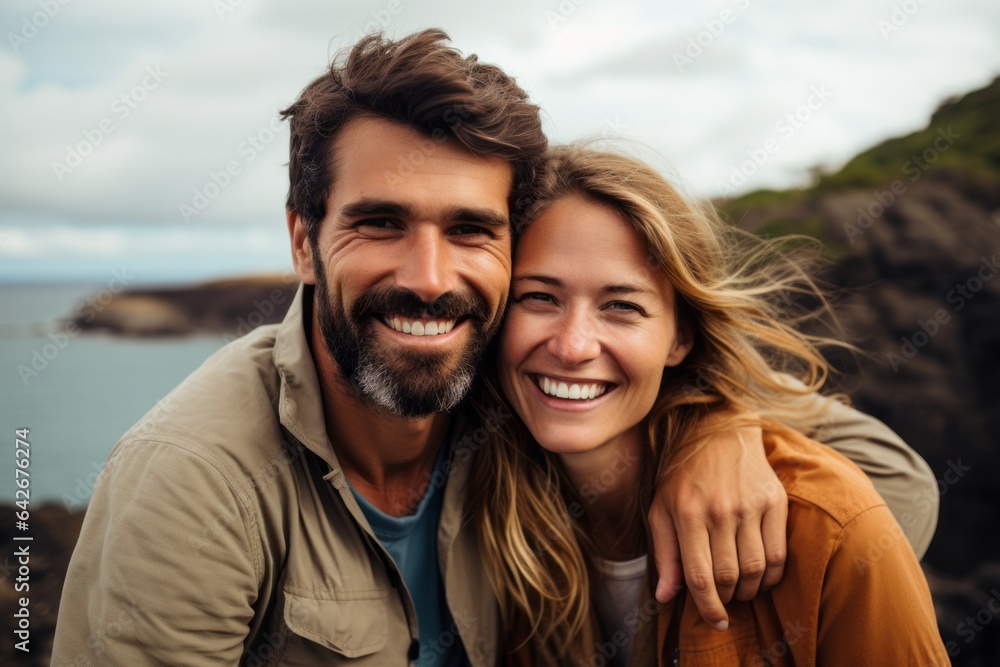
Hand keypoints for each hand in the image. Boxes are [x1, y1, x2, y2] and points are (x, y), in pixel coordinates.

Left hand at [647, 423, 786, 629]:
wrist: (718, 432)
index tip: (716, 622)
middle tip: (724, 600)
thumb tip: (666, 597)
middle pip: (729, 577)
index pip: (699, 576)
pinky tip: (761, 576)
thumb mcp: (661, 510)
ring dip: (750, 591)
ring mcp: (750, 506)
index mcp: (687, 514)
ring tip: (741, 590)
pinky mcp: (775, 501)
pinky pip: (779, 554)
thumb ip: (665, 555)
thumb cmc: (683, 476)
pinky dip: (772, 575)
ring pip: (756, 569)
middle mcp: (719, 510)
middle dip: (727, 599)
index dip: (708, 608)